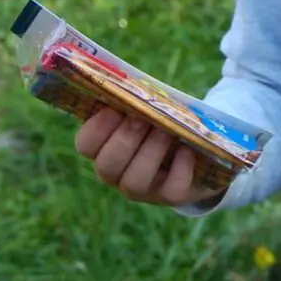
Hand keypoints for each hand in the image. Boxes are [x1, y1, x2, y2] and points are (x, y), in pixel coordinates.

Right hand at [74, 107, 226, 206]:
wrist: (196, 145)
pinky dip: (180, 169)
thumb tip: (131, 84)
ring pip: (135, 182)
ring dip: (151, 152)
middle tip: (142, 119)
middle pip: (106, 166)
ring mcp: (143, 189)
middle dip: (124, 140)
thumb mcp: (147, 108)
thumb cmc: (162, 119)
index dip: (96, 128)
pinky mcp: (170, 196)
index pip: (85, 144)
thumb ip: (135, 99)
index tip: (115, 109)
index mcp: (104, 148)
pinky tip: (187, 150)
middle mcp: (118, 173)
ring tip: (167, 132)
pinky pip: (171, 190)